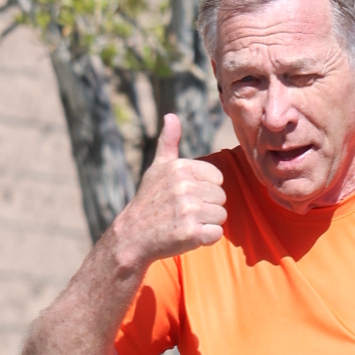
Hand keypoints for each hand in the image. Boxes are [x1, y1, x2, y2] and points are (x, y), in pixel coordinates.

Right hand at [115, 113, 226, 268]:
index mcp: (180, 167)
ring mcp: (189, 210)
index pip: (217, 178)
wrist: (133, 236)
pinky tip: (187, 235)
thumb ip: (169, 142)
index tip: (186, 196)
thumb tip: (171, 115)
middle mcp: (185, 186)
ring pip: (221, 215)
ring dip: (207, 223)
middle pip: (221, 197)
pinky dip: (206, 238)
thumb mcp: (157, 168)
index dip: (205, 189)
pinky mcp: (191, 233)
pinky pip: (216, 233)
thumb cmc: (149, 201)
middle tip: (184, 213)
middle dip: (207, 207)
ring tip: (185, 223)